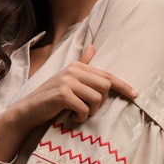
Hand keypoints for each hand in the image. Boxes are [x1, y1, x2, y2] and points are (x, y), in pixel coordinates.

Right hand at [15, 42, 136, 128]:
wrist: (29, 109)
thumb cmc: (51, 96)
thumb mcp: (67, 78)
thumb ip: (82, 63)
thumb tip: (92, 46)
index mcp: (77, 66)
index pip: (106, 75)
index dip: (122, 86)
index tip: (135, 95)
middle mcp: (73, 71)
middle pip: (105, 87)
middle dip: (101, 102)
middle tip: (88, 109)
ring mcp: (67, 82)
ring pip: (97, 99)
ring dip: (91, 112)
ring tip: (79, 113)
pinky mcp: (63, 95)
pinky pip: (85, 109)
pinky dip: (81, 117)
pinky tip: (72, 117)